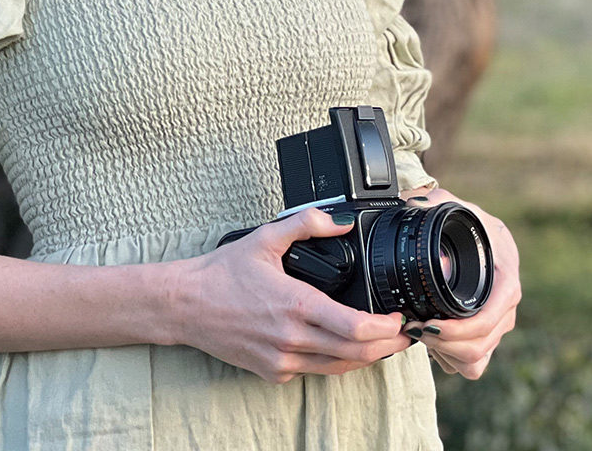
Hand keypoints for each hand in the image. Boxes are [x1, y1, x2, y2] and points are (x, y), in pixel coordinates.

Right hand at [167, 207, 412, 382]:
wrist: (185, 306)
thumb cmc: (223, 273)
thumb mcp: (266, 238)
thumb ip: (307, 223)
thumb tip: (341, 220)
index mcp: (296, 305)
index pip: (355, 328)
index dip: (386, 328)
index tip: (400, 318)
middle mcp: (292, 338)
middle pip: (355, 354)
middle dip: (387, 346)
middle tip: (405, 333)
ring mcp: (282, 360)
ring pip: (338, 368)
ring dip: (366, 358)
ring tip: (385, 342)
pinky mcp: (272, 372)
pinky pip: (314, 371)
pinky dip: (335, 361)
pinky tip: (344, 346)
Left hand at [401, 191, 521, 379]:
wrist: (481, 236)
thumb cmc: (470, 225)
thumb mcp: (455, 207)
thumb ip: (434, 202)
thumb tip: (414, 204)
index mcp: (505, 279)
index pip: (490, 319)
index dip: (459, 330)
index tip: (428, 324)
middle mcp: (507, 306)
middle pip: (481, 345)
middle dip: (444, 343)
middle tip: (416, 328)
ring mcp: (499, 324)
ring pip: (476, 359)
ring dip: (446, 353)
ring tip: (422, 333)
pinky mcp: (488, 336)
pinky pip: (474, 365)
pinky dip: (452, 360)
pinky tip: (435, 343)